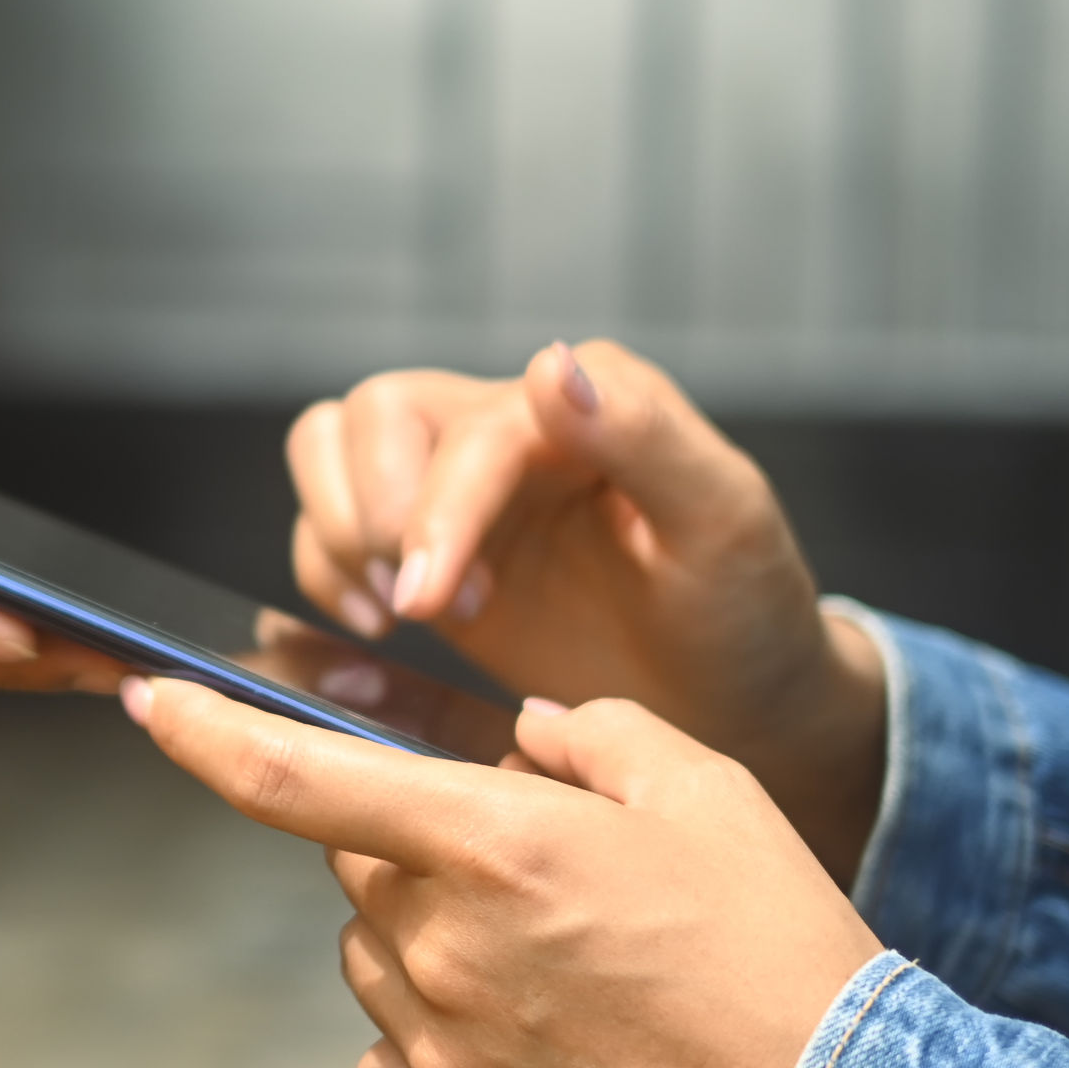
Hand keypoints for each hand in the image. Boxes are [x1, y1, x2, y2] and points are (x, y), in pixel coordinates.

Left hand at [123, 677, 883, 1067]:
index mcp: (496, 847)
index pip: (298, 780)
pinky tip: (541, 1050)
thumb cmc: (782, 952)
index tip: (148, 700)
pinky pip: (390, 1066)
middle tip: (546, 885)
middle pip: (362, 870)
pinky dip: (440, 1044)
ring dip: (437, 950)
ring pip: (379, 965)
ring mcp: (440, 1058)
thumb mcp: (708, 790)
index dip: (207, 733)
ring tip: (569, 981)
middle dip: (427, 855)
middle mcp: (445, 952)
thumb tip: (525, 736)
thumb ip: (591, 735)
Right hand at [285, 342, 885, 878]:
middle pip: (375, 414)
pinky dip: (326, 571)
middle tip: (428, 608)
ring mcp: (460, 487)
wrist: (734, 701)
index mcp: (587, 402)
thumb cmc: (742, 612)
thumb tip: (552, 366)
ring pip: (328, 447)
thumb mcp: (724, 522)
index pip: (469, 431)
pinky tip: (386, 629)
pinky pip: (327, 527)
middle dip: (374, 514)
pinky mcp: (428, 548)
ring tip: (400, 614)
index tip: (432, 607)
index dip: (438, 513)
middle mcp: (510, 426)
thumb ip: (646, 435)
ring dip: (336, 532)